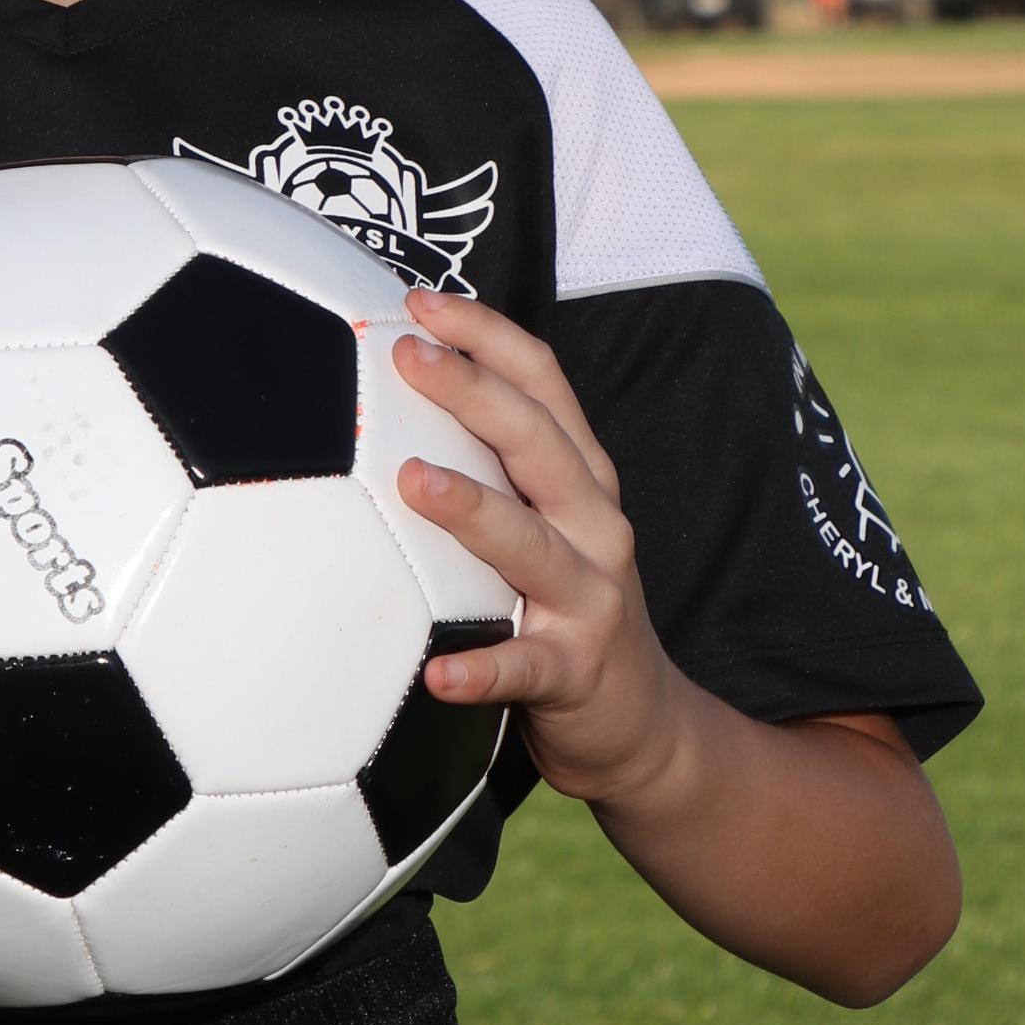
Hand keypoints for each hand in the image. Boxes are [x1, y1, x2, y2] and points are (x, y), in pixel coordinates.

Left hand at [392, 286, 683, 808]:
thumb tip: (380, 402)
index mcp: (580, 479)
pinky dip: (483, 670)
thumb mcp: (542, 523)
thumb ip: (486, 468)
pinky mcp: (576, 673)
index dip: (486, 335)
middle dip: (474, 392)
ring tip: (412, 480)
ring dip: (473, 509)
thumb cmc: (563, 603)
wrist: (643, 722)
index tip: (417, 302)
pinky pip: (524, 670)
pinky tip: (435, 673)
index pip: (542, 384)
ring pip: (532, 544)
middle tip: (404, 355)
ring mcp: (590, 598)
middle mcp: (594, 524)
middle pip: (539, 444)